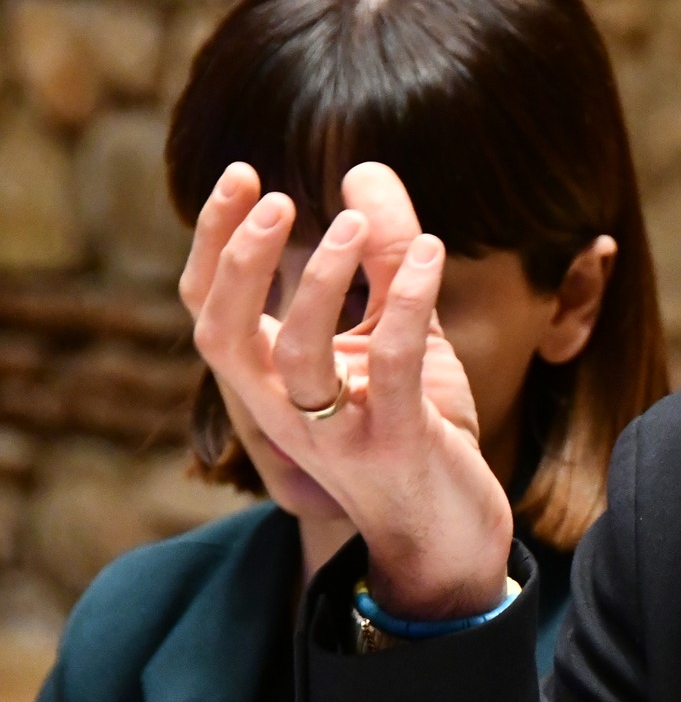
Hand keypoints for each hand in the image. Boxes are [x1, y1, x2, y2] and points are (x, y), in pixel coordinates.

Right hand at [180, 162, 513, 618]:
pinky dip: (411, 305)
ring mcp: (337, 432)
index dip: (212, 242)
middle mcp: (285, 409)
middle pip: (222, 334)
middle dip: (238, 262)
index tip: (241, 174)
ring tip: (355, 223)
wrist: (451, 530)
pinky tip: (431, 254)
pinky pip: (394, 367)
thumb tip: (362, 171)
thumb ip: (382, 257)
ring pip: (298, 355)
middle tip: (274, 196)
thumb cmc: (414, 427)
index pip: (209, 309)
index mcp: (269, 380)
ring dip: (319, 282)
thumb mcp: (397, 331)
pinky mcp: (397, 444)